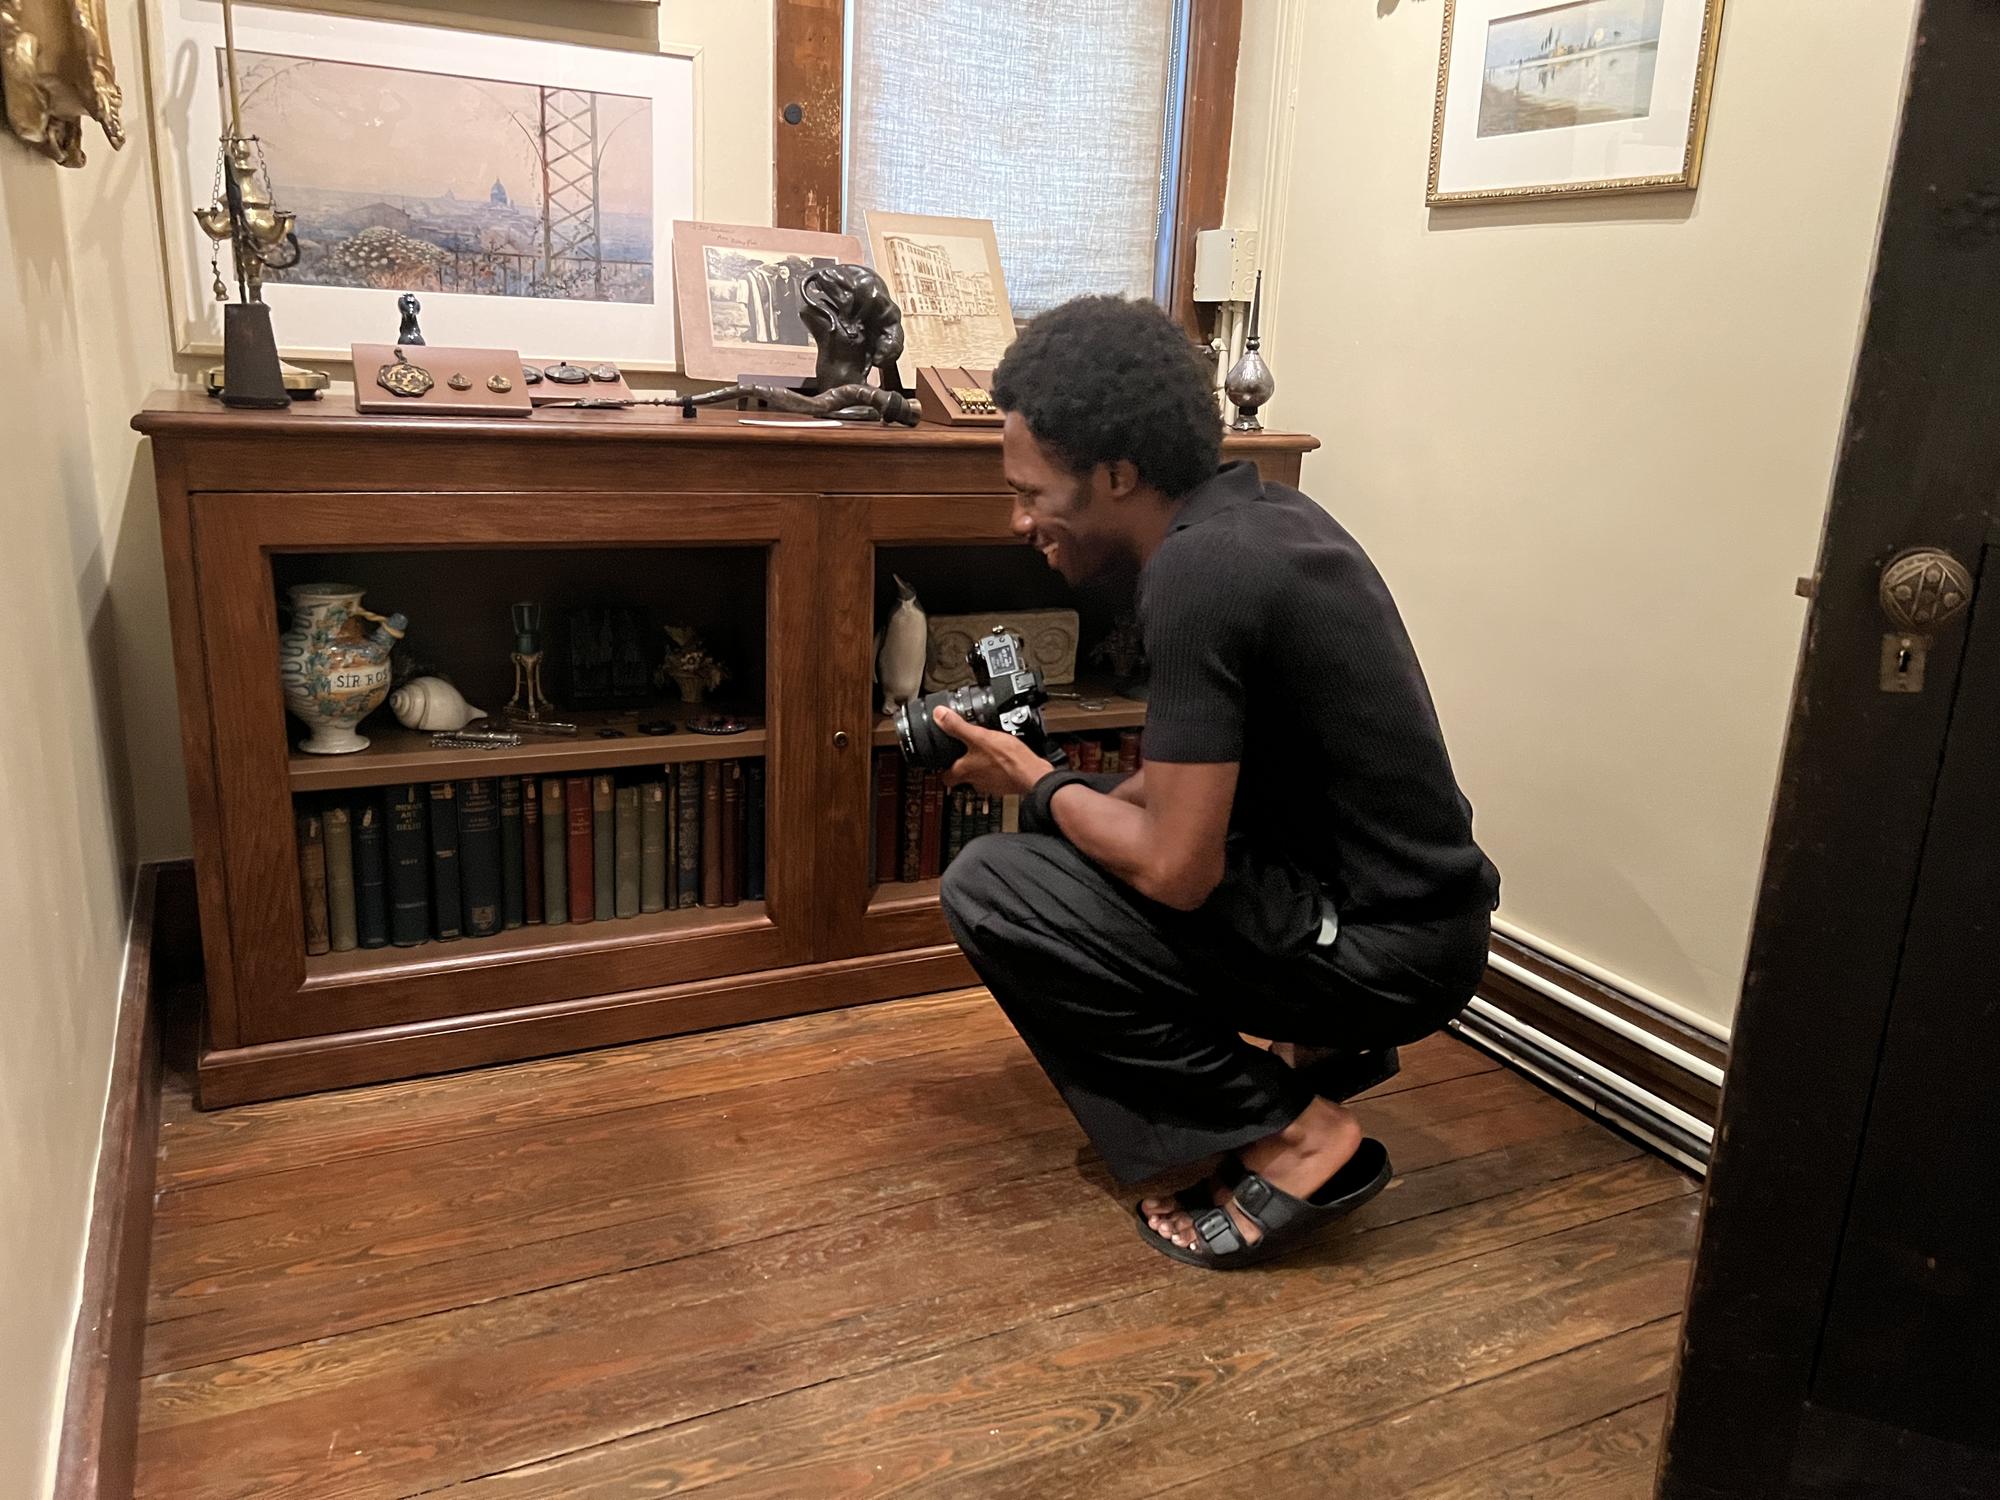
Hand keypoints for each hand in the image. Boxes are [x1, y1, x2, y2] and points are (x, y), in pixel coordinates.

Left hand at [931, 707, 1053, 796]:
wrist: (1033, 774)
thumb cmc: (1008, 759)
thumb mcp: (979, 736)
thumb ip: (957, 726)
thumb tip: (939, 715)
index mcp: (965, 770)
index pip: (945, 777)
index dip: (942, 770)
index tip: (942, 763)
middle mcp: (975, 781)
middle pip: (962, 778)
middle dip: (962, 767)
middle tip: (964, 754)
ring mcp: (991, 785)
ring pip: (979, 777)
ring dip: (981, 767)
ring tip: (985, 752)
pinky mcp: (1005, 784)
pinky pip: (996, 777)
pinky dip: (997, 769)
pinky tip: (1003, 758)